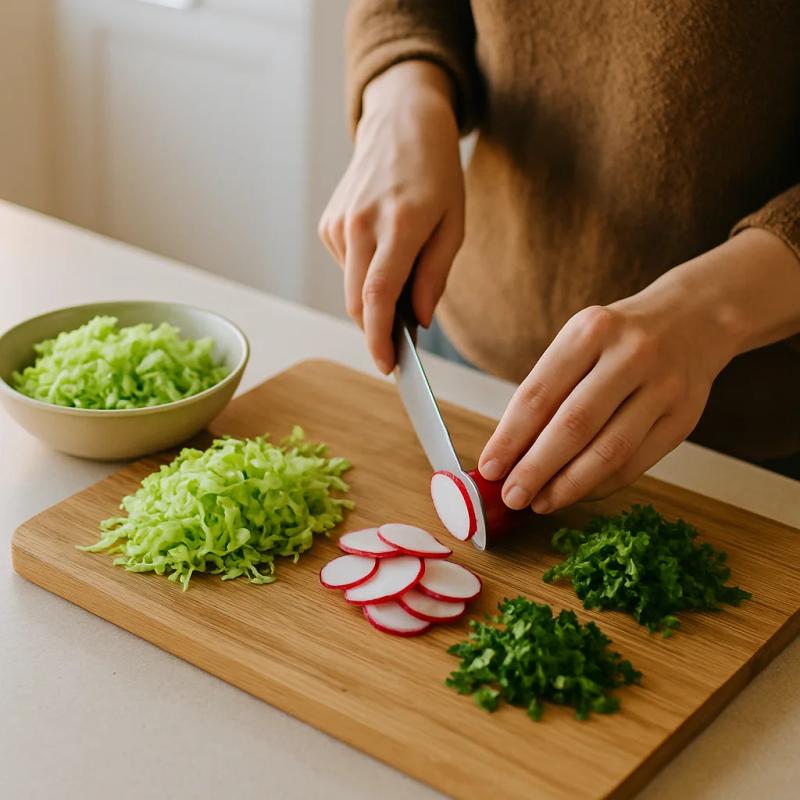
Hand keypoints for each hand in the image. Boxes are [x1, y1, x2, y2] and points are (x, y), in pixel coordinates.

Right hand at [318, 61, 464, 372]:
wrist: (401, 123)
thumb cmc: (437, 175)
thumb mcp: (454, 225)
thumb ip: (434, 276)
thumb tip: (417, 321)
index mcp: (399, 224)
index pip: (380, 296)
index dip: (380, 338)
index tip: (386, 366)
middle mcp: (361, 223)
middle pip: (358, 302)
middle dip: (376, 330)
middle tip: (399, 344)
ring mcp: (339, 223)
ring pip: (352, 288)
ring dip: (374, 299)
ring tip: (402, 277)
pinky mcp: (329, 223)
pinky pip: (346, 268)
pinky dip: (365, 275)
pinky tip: (383, 251)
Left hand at [478, 228, 799, 512]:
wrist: (695, 319)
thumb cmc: (619, 338)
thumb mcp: (580, 341)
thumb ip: (548, 390)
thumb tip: (508, 451)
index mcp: (590, 331)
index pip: (539, 394)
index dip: (510, 437)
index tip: (489, 467)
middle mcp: (630, 356)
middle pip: (573, 426)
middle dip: (535, 469)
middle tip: (511, 496)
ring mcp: (663, 388)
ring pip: (608, 451)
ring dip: (568, 485)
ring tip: (540, 502)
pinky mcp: (684, 419)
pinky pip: (635, 463)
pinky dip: (600, 485)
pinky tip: (575, 492)